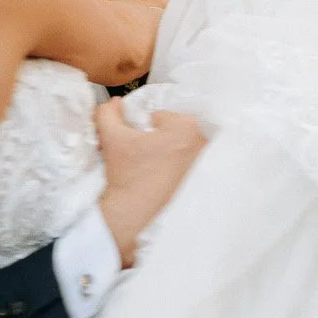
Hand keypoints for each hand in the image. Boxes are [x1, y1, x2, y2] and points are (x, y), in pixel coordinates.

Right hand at [94, 100, 205, 266]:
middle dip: (162, 140)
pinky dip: (182, 170)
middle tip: (147, 158)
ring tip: (156, 171)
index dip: (144, 129)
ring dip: (173, 155)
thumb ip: (108, 113)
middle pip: (177, 132)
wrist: (133, 215)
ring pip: (186, 149)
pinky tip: (167, 182)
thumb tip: (115, 103)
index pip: (161, 117)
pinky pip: (194, 167)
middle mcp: (205, 143)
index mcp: (187, 126)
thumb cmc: (127, 176)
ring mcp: (209, 165)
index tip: (140, 145)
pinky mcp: (207, 183)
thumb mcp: (112, 138)